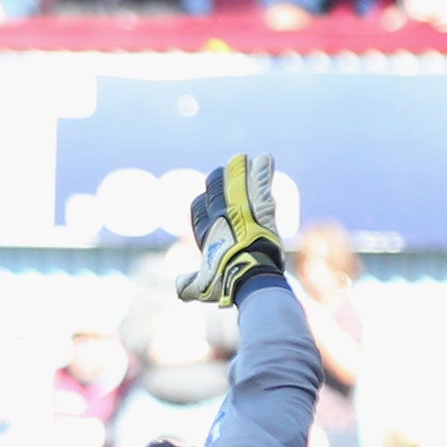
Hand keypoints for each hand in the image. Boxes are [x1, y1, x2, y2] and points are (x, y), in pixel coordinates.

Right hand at [177, 155, 284, 306]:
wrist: (249, 277)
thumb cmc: (225, 283)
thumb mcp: (201, 287)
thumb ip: (189, 285)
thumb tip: (180, 287)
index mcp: (206, 233)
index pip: (199, 209)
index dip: (203, 204)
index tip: (207, 200)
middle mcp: (221, 217)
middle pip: (217, 191)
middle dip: (219, 181)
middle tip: (224, 172)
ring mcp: (241, 210)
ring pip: (238, 184)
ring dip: (240, 171)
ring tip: (242, 159)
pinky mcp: (261, 208)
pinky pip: (261, 185)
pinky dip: (263, 172)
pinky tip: (265, 159)